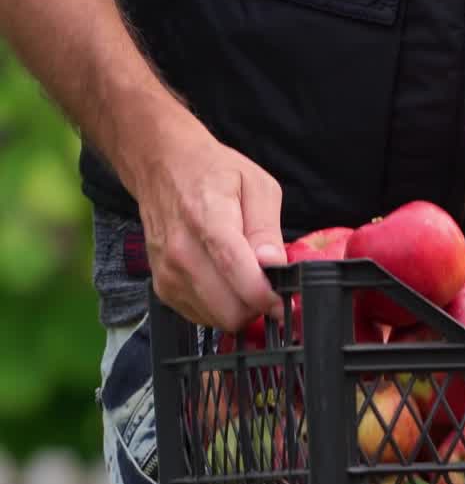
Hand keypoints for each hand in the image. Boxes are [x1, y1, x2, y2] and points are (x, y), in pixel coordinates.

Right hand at [128, 119, 285, 329]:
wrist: (161, 164)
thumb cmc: (211, 171)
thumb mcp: (257, 185)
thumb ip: (267, 228)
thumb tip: (273, 264)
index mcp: (208, 221)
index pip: (239, 275)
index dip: (267, 297)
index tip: (284, 299)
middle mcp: (182, 251)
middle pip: (230, 310)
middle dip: (256, 307)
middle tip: (266, 287)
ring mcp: (169, 272)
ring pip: (218, 319)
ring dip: (239, 309)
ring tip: (244, 281)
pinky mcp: (163, 287)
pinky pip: (202, 318)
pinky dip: (219, 309)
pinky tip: (224, 284)